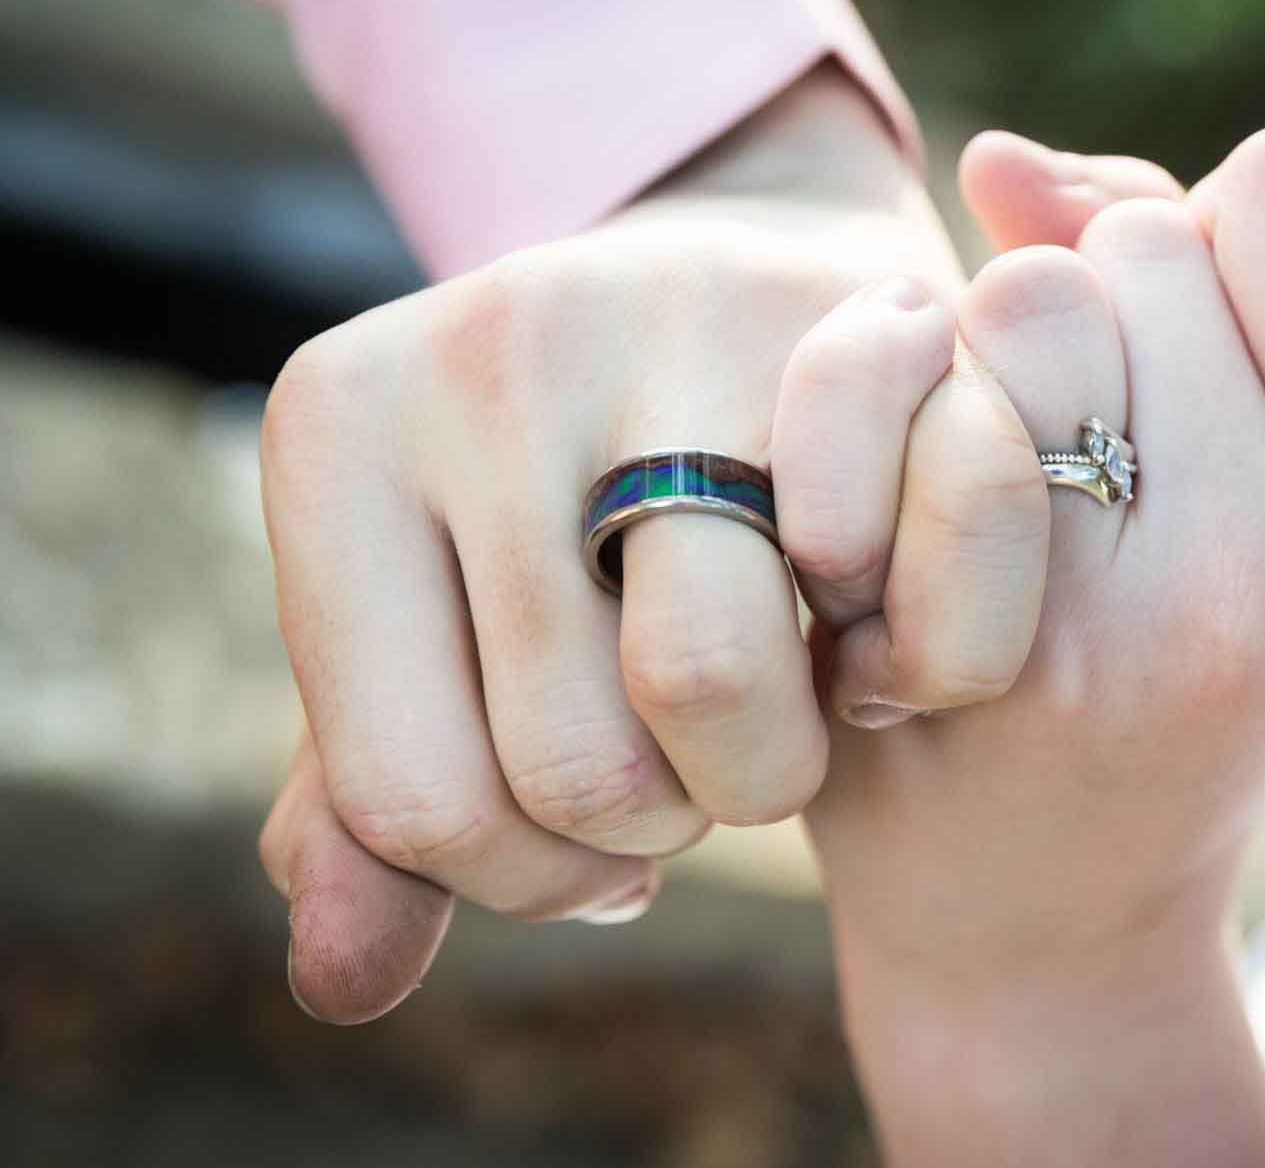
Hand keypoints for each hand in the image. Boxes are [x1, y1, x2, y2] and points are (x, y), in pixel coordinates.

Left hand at [255, 66, 1049, 1021]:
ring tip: (776, 698)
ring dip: (778, 762)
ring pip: (712, 682)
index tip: (589, 811)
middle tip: (690, 750)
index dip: (533, 872)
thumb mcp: (438, 627)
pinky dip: (925, 646)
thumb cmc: (570, 502)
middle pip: (579, 766)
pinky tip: (874, 612)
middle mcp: (487, 352)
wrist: (733, 281)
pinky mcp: (862, 312)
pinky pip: (892, 568)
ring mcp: (676, 316)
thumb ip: (378, 805)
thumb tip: (345, 984)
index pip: (417, 806)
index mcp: (339, 436)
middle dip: (666, 820)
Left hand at [793, 127, 1264, 1164]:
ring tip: (983, 496)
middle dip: (1087, 311)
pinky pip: (915, 378)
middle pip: (1144, 235)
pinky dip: (885, 418)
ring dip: (982, 359)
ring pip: (1027, 291)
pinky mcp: (978, 649)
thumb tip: (996, 159)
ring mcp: (1129, 617)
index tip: (1171, 346)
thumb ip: (1168, 280)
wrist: (1037, 928)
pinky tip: (891, 532)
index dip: (1209, 231)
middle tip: (1070, 465)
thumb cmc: (1146, 675)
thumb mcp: (1249, 494)